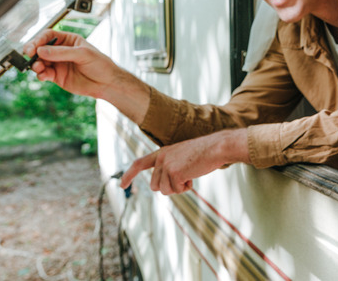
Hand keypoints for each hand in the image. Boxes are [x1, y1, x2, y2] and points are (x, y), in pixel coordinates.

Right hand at [24, 29, 149, 123]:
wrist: (106, 83)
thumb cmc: (100, 64)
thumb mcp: (82, 54)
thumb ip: (61, 53)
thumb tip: (40, 50)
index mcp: (68, 40)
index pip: (48, 35)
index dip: (39, 39)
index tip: (34, 46)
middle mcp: (60, 51)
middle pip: (40, 48)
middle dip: (33, 51)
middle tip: (29, 55)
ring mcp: (57, 64)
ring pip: (39, 62)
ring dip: (35, 64)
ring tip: (38, 67)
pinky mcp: (57, 76)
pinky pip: (44, 74)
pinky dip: (40, 74)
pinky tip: (43, 75)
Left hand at [120, 129, 249, 194]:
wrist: (216, 147)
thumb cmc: (205, 153)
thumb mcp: (183, 157)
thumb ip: (171, 167)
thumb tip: (163, 186)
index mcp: (163, 152)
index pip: (140, 163)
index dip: (129, 174)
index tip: (121, 185)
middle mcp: (161, 158)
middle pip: (156, 185)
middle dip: (170, 186)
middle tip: (185, 177)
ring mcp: (166, 165)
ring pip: (165, 190)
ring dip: (179, 187)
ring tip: (190, 174)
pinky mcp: (174, 172)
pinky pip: (177, 190)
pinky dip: (186, 187)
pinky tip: (194, 175)